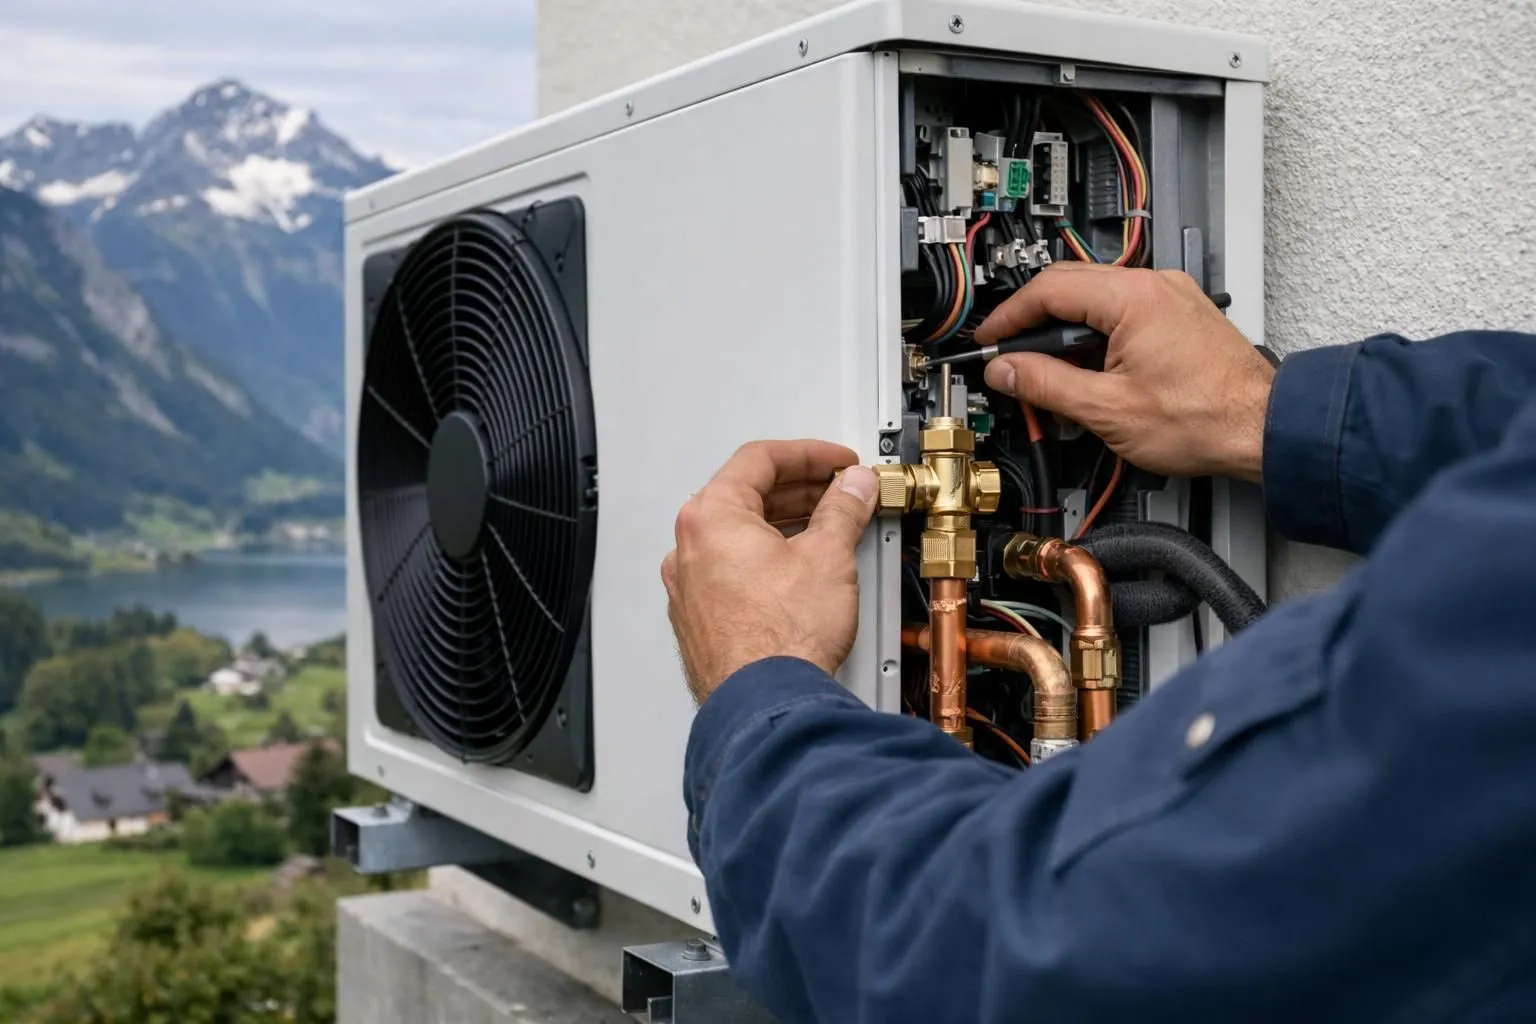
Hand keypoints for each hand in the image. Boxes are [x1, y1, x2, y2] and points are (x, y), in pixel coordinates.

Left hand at [661, 441, 877, 703]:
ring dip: (784, 525)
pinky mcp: (699, 620)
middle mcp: (688, 548)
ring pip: (738, 536)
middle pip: (745, 496)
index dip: (808, 454)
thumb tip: (852, 489)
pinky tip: (801, 572)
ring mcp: (689, 586)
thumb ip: (842, 510)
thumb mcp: (827, 555)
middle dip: (800, 490)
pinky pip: (732, 570)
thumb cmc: (780, 638)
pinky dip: (766, 559)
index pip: (759, 460)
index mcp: (710, 516)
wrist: (766, 703)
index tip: (837, 463)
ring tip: (829, 530)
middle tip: (840, 493)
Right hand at [976, 265, 1275, 481]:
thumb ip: (1046, 385)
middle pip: (1069, 283)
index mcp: (1132, 298)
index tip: (988, 340)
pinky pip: (1123, 312)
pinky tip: (1089, 372)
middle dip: (1032, 321)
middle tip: (1009, 356)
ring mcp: (1170, 297)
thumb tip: (1005, 370)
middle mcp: (1153, 286)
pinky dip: (1096, 336)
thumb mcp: (1107, 410)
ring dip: (1065, 331)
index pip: (1048, 289)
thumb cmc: (1206, 419)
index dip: (1008, 316)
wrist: (1265, 429)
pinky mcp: (1180, 316)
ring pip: (1095, 298)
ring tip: (1051, 375)